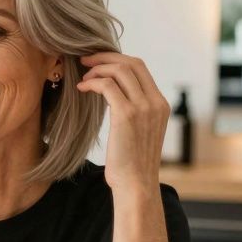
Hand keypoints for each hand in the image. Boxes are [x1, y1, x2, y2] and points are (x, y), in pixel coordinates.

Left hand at [76, 53, 169, 192]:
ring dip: (97, 70)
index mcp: (160, 104)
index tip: (98, 62)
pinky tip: (82, 89)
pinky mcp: (127, 115)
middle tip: (85, 61)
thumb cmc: (131, 162)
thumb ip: (134, 110)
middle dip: (105, 57)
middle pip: (131, 62)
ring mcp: (143, 107)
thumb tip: (113, 93)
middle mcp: (155, 102)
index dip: (116, 59)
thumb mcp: (138, 131)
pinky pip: (107, 86)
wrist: (136, 184)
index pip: (140, 67)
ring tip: (83, 79)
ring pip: (119, 70)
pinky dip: (92, 83)